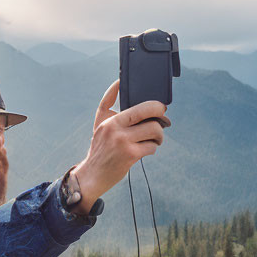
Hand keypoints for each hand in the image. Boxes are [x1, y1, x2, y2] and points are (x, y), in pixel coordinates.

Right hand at [70, 79, 169, 211]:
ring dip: (159, 135)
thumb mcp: (100, 123)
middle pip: (149, 112)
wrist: (92, 174)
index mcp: (110, 120)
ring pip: (154, 129)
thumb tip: (118, 81)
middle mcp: (115, 128)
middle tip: (163, 120)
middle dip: (162, 115)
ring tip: (154, 139)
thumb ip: (108, 103)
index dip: (154, 104)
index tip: (160, 107)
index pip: (137, 104)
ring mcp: (123, 142)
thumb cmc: (100, 147)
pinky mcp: (130, 155)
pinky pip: (152, 147)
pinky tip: (145, 151)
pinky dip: (152, 148)